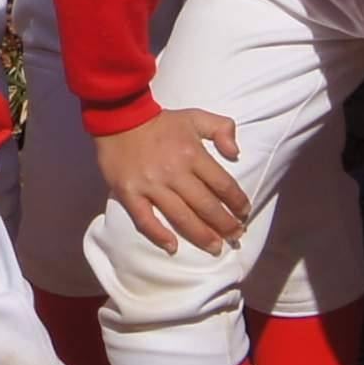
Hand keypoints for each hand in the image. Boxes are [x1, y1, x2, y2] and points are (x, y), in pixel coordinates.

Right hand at [96, 109, 250, 256]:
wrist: (119, 116)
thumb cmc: (161, 122)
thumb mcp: (195, 116)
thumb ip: (222, 128)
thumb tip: (236, 153)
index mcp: (192, 154)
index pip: (223, 184)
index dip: (237, 201)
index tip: (244, 212)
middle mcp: (174, 172)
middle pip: (206, 206)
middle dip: (225, 224)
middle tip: (236, 236)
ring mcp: (151, 185)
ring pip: (181, 217)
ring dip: (201, 236)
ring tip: (215, 247)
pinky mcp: (129, 193)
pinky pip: (145, 220)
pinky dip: (159, 235)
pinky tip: (172, 247)